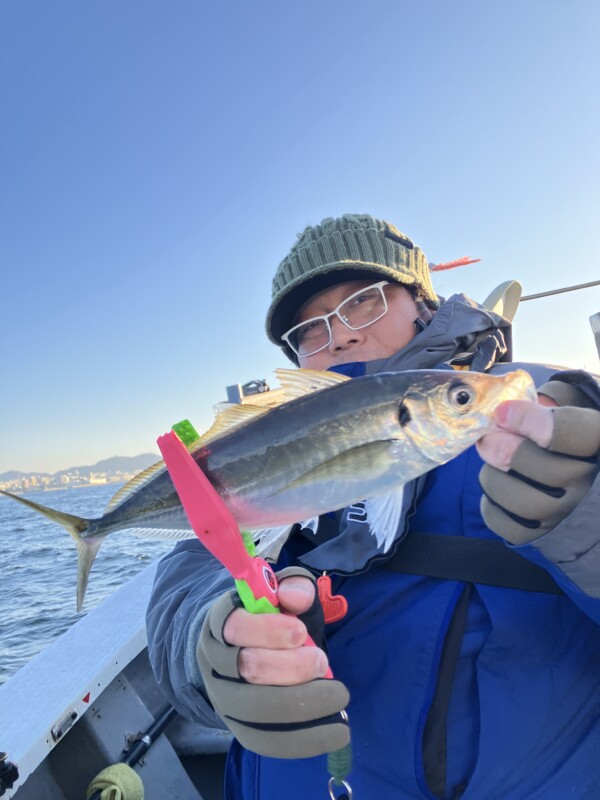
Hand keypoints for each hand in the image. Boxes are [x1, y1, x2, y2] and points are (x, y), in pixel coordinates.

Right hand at [196, 566, 349, 757]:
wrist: (240, 647)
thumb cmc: (269, 616)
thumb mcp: (282, 593)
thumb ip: (294, 587)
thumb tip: (295, 597)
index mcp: (222, 620)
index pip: (236, 627)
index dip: (269, 631)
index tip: (301, 632)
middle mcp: (215, 661)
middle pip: (247, 670)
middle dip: (291, 669)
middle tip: (322, 661)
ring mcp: (222, 697)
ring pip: (254, 711)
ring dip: (301, 706)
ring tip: (337, 698)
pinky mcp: (237, 727)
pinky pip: (264, 741)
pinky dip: (301, 740)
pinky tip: (334, 733)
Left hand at [477, 392, 599, 543]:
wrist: (571, 462)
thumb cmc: (562, 426)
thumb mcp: (564, 402)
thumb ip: (543, 400)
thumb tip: (506, 410)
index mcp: (597, 440)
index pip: (575, 434)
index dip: (532, 422)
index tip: (504, 412)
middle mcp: (589, 479)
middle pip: (545, 471)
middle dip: (506, 451)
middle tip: (487, 439)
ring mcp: (568, 510)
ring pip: (523, 501)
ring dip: (494, 477)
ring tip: (490, 462)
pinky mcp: (544, 531)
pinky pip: (508, 526)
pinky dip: (491, 505)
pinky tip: (496, 485)